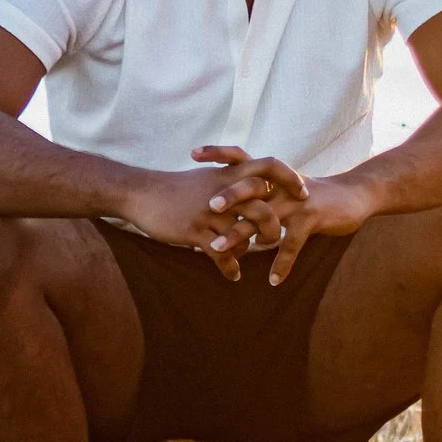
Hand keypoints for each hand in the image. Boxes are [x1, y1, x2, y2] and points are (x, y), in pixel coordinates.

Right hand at [121, 148, 307, 278]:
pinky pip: (220, 254)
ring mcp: (208, 213)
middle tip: (277, 237)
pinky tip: (233, 275)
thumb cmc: (174, 188)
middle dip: (275, 226)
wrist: (141, 193)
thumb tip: (255, 188)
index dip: (290, 178)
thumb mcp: (206, 177)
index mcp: (227, 174)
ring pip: (244, 233)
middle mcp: (222, 192)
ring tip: (252, 255)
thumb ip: (231, 180)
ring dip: (252, 248)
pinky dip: (230, 267)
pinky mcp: (194, 231)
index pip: (269, 166)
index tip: (301, 192)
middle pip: (264, 206)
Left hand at [189, 154, 378, 284]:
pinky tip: (273, 281)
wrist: (353, 195)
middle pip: (248, 187)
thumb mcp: (283, 187)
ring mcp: (295, 201)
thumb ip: (258, 191)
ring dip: (239, 235)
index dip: (218, 153)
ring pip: (263, 218)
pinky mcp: (311, 219)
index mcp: (269, 176)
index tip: (192, 153)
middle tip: (207, 207)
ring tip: (217, 249)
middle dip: (227, 196)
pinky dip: (282, 264)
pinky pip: (292, 244)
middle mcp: (279, 185)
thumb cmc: (311, 193)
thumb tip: (227, 201)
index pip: (241, 158)